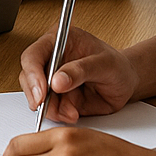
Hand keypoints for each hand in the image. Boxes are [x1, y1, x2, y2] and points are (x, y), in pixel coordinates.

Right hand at [19, 25, 138, 122]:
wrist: (126, 84)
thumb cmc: (117, 66)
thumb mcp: (105, 64)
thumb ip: (81, 70)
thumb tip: (57, 81)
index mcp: (59, 40)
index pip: (34, 55)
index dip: (33, 74)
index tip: (42, 92)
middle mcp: (51, 58)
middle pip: (29, 77)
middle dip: (39, 96)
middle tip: (53, 108)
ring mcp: (51, 79)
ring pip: (36, 96)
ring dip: (52, 108)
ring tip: (72, 112)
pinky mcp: (56, 96)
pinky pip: (49, 108)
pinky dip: (59, 115)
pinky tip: (73, 114)